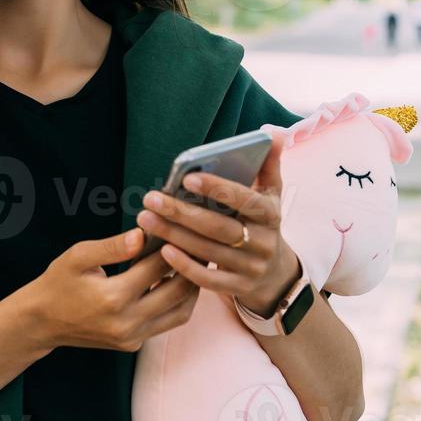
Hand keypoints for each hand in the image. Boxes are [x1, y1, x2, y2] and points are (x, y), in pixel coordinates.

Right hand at [20, 227, 200, 352]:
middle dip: (192, 265)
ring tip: (198, 262)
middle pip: (177, 291)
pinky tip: (179, 281)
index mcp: (113, 297)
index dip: (175, 244)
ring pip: (180, 312)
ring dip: (192, 287)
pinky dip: (178, 302)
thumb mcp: (78, 257)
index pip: (158, 267)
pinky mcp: (134, 344)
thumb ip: (112, 246)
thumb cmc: (58, 283)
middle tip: (202, 243)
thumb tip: (142, 234)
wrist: (42, 322)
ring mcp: (133, 337)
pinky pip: (167, 322)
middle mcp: (128, 322)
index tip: (186, 227)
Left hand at [135, 129, 301, 316]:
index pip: (246, 200)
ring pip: (209, 251)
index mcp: (271, 215)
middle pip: (220, 227)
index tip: (187, 178)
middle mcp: (264, 243)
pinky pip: (208, 280)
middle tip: (151, 198)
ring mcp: (251, 268)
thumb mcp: (272, 195)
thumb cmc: (262, 223)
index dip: (218, 189)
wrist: (275, 274)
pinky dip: (185, 266)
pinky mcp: (237, 288)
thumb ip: (268, 164)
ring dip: (175, 235)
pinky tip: (162, 250)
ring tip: (146, 219)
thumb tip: (271, 132)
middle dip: (183, 213)